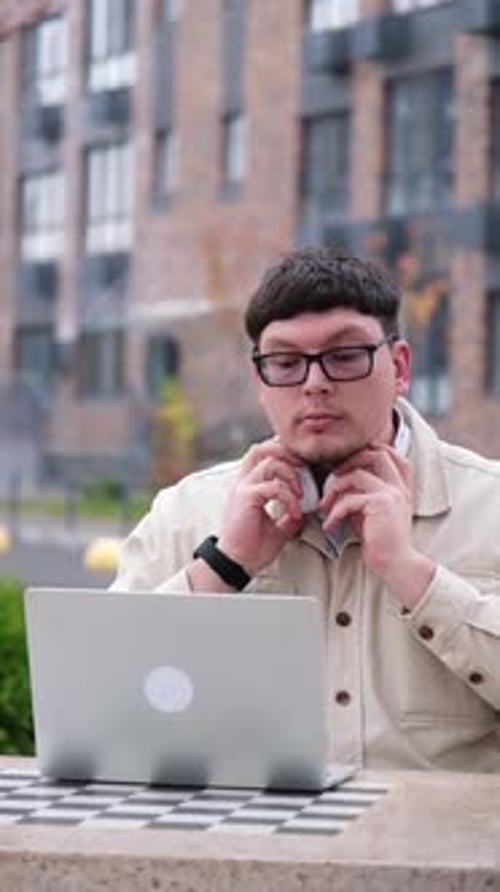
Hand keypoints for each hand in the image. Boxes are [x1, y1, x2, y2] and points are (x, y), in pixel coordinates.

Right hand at [217, 439, 305, 576]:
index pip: (262, 454)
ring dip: (290, 474)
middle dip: (286, 452)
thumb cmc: (252, 547)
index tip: (302, 462)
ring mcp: (243, 488)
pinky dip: (288, 497)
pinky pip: (272, 487)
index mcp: (248, 485)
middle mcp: (243, 482)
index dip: (282, 451)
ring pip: (269, 462)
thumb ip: (289, 515)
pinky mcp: (245, 498)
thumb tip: (307, 509)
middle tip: (304, 467)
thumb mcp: (278, 527)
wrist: (236, 564)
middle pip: (262, 448)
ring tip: (301, 492)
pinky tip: (295, 512)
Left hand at [319, 444, 434, 607]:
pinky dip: (335, 512)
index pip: (391, 454)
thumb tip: (338, 486)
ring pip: (357, 474)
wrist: (396, 564)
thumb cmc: (380, 543)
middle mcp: (398, 487)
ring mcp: (391, 494)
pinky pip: (350, 499)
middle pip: (376, 454)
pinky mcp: (381, 505)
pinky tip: (330, 525)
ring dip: (334, 489)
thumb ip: (361, 496)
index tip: (347, 464)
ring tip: (324, 507)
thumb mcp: (370, 513)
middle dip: (349, 461)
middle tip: (332, 477)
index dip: (369, 451)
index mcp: (399, 487)